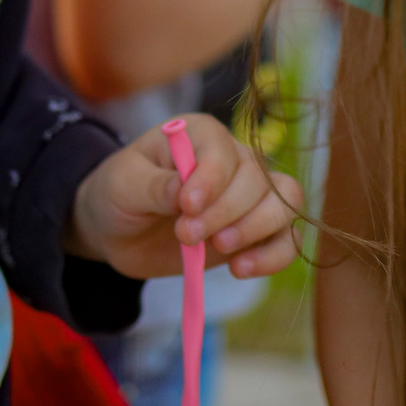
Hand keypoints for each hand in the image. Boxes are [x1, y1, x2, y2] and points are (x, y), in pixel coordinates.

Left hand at [65, 113, 302, 282]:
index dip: (211, 181)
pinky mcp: (254, 233)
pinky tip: (241, 270)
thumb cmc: (119, 193)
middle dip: (225, 213)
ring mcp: (249, 197)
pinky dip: (273, 256)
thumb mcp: (123, 184)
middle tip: (186, 235)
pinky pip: (286, 240)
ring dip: (256, 230)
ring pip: (283, 203)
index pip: (223, 152)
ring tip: (220, 249)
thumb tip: (184, 192)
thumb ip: (154, 186)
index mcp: (201, 135)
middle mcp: (234, 160)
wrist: (119, 230)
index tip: (186, 207)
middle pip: (258, 180)